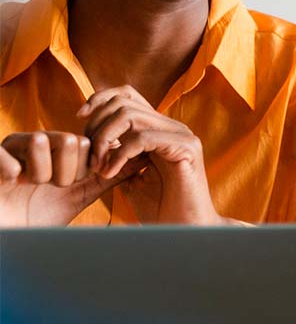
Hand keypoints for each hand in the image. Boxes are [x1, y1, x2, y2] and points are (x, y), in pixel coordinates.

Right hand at [0, 131, 125, 226]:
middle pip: (68, 139)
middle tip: (53, 186)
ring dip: (42, 172)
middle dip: (66, 172)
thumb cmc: (41, 214)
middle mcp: (32, 143)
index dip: (85, 168)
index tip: (73, 185)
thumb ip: (109, 176)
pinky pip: (4, 154)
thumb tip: (143, 158)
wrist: (10, 236)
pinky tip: (12, 182)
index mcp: (55, 150)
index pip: (86, 142)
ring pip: (40, 140)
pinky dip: (12, 171)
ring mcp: (8, 150)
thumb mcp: (80, 194)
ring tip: (31, 185)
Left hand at [77, 86, 221, 224]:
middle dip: (97, 125)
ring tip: (98, 167)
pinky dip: (119, 154)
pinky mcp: (187, 148)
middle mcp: (173, 127)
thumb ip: (116, 154)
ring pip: (131, 115)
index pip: (128, 94)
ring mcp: (182, 135)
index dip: (100, 99)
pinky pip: (143, 138)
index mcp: (161, 129)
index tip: (80, 119)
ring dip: (105, 139)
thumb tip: (90, 138)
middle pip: (124, 101)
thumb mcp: (129, 176)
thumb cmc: (160, 208)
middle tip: (89, 156)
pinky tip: (110, 174)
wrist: (184, 230)